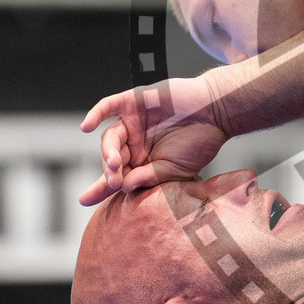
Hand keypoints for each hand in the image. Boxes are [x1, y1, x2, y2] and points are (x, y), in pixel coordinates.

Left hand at [78, 76, 227, 203]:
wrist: (218, 112)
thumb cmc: (201, 142)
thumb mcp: (175, 169)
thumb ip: (150, 177)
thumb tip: (125, 187)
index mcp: (143, 161)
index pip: (118, 176)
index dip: (101, 188)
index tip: (85, 201)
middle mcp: (135, 142)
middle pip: (111, 158)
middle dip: (109, 172)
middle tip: (114, 182)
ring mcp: (133, 121)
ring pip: (110, 137)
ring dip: (107, 152)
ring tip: (113, 164)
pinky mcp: (134, 102)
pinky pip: (109, 106)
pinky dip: (96, 114)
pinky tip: (86, 127)